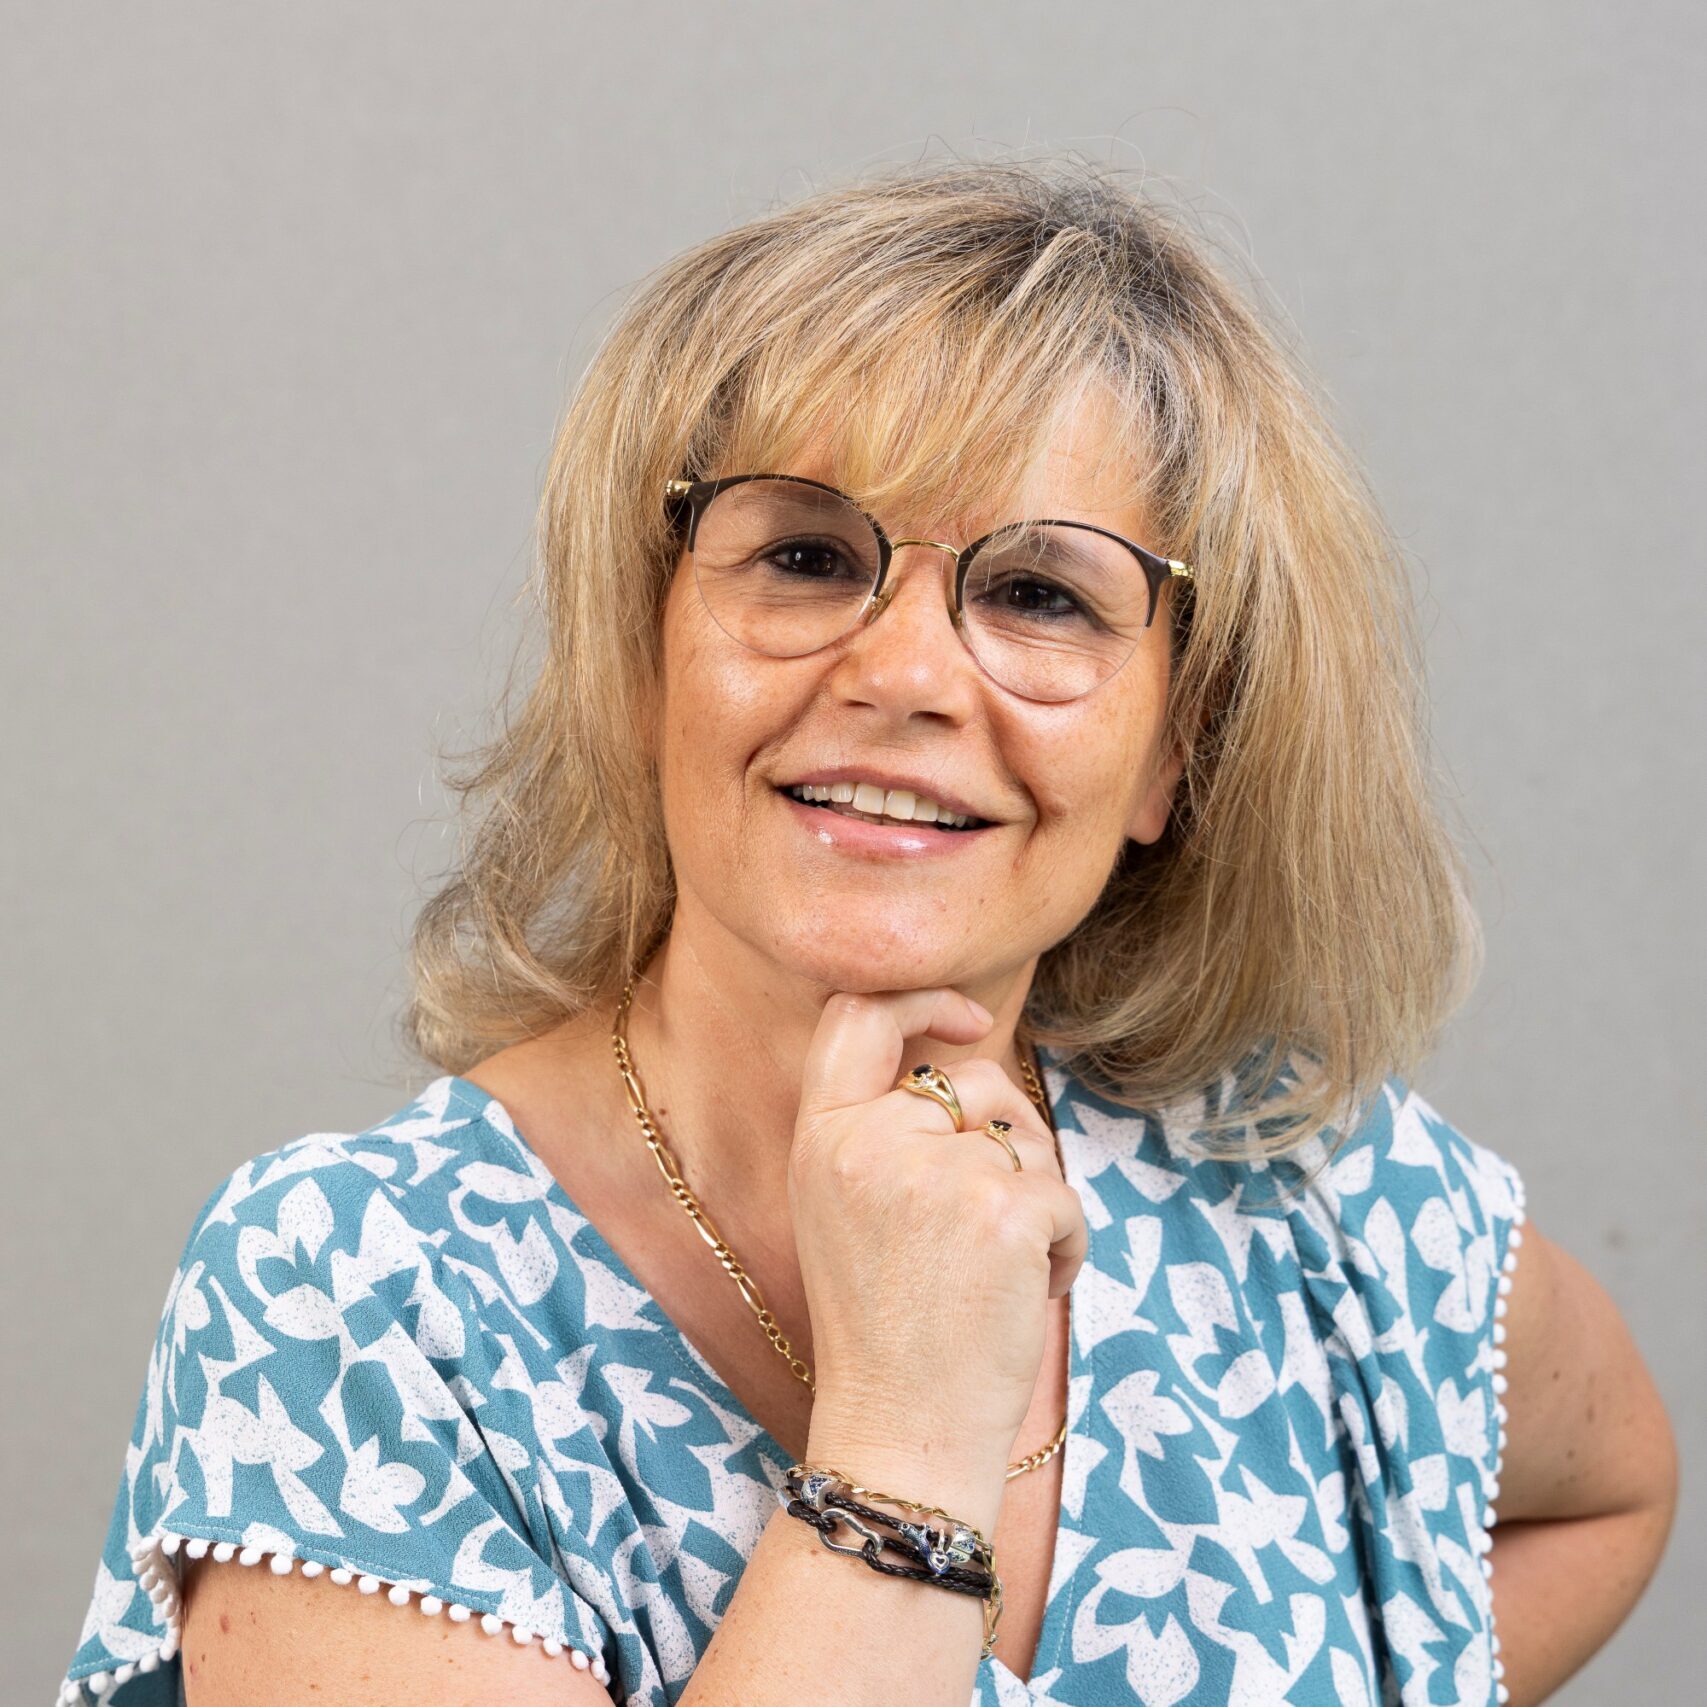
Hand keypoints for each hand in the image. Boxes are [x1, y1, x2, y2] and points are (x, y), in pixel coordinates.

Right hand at [788, 989, 1087, 1517]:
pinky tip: (1028, 1295)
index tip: (967, 1018)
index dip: (921, 998)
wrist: (898, 1431)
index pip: (858, 1014)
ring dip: (1038, 1193)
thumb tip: (971, 1064)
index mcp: (820, 1136)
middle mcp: (869, 1140)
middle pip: (975, 1079)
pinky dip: (1066, 1246)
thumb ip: (883, 1129)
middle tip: (1001, 1210)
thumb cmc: (883, 1327)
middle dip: (1011, 1133)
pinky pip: (1065, 1197)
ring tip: (1001, 1268)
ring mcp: (936, 1173)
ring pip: (1028, 1138)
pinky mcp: (1002, 1211)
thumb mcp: (843, 1208)